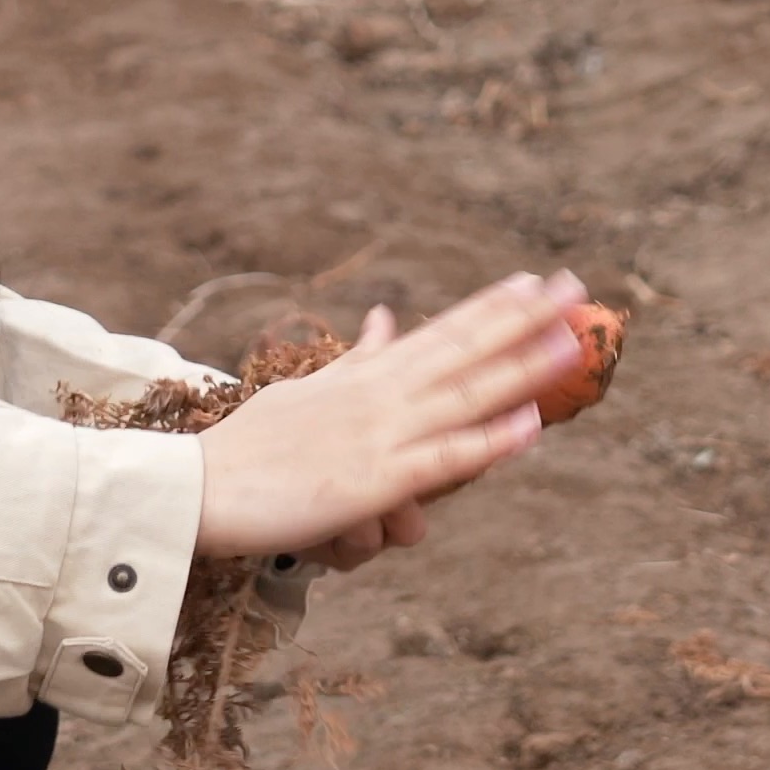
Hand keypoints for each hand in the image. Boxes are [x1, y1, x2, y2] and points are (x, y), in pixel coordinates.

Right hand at [193, 272, 586, 559]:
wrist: (197, 488)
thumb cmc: (249, 448)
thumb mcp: (307, 390)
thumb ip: (355, 359)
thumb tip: (383, 317)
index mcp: (364, 377)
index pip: (439, 334)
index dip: (488, 308)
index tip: (531, 281)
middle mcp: (379, 395)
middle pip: (463, 349)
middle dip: (521, 319)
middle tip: (573, 286)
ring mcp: (380, 433)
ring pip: (465, 394)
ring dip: (520, 367)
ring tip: (570, 342)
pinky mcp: (374, 479)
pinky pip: (443, 457)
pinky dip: (488, 441)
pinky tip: (529, 427)